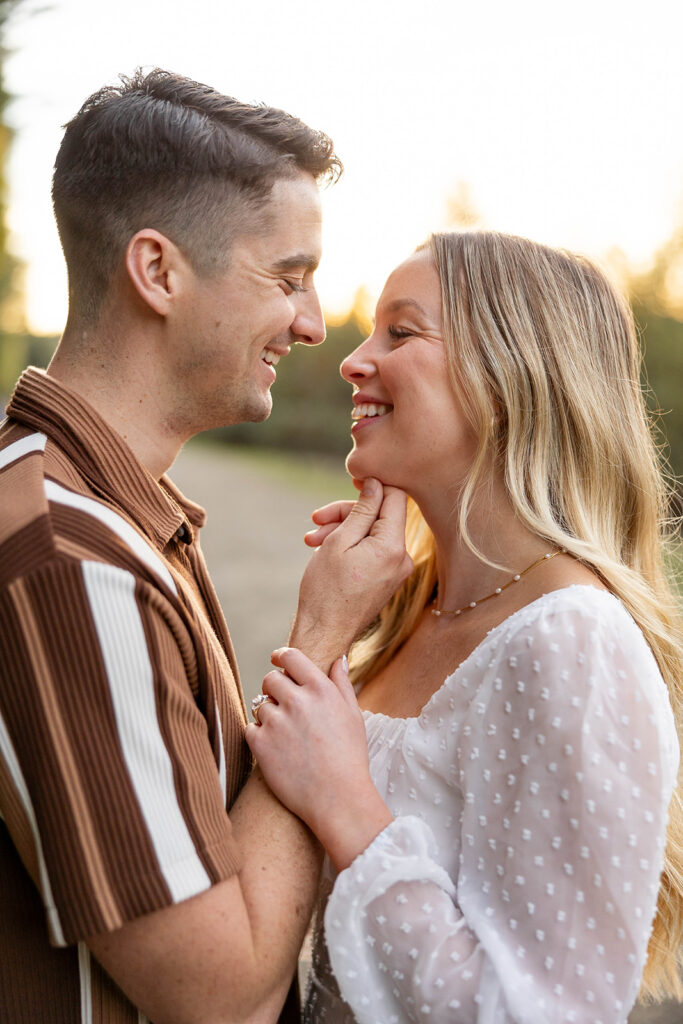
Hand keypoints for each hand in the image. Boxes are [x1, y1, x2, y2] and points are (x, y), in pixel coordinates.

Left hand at [246, 648, 392, 871]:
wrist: (339, 798)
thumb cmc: (350, 758)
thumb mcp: (353, 716)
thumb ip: (342, 684)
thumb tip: (338, 660)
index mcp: (320, 689)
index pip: (291, 657)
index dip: (281, 656)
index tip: (277, 660)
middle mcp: (297, 700)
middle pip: (270, 679)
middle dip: (274, 689)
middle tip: (284, 706)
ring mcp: (277, 722)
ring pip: (259, 705)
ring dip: (268, 716)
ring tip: (286, 736)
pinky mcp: (261, 744)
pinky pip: (249, 728)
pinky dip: (258, 736)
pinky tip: (276, 749)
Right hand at [292, 478, 412, 670]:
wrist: (323, 634)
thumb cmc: (325, 590)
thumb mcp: (339, 541)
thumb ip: (362, 510)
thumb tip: (377, 484)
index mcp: (393, 547)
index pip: (396, 498)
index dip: (374, 485)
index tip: (351, 482)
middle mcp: (403, 558)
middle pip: (380, 515)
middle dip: (347, 513)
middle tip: (316, 519)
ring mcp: (396, 570)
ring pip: (372, 533)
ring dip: (342, 529)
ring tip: (312, 539)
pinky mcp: (387, 579)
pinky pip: (372, 550)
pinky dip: (349, 545)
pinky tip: (324, 549)